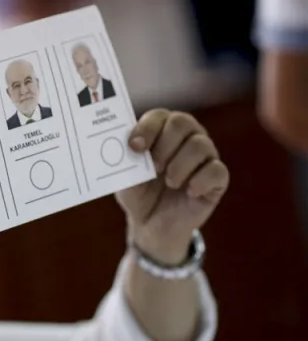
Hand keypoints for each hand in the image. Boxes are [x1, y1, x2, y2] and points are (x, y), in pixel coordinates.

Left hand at [116, 109, 229, 263]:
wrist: (151, 224)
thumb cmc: (138, 193)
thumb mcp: (124, 179)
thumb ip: (124, 162)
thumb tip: (126, 147)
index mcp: (161, 130)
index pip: (159, 116)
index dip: (147, 129)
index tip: (135, 147)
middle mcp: (186, 137)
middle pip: (182, 122)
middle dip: (164, 146)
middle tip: (154, 167)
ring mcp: (204, 156)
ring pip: (200, 145)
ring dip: (180, 165)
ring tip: (169, 183)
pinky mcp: (217, 178)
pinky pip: (216, 171)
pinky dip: (199, 181)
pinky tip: (189, 192)